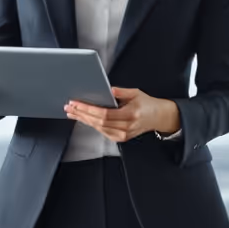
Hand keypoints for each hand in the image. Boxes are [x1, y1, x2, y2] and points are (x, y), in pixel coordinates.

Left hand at [62, 86, 179, 142]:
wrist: (158, 117)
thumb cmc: (147, 104)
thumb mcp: (136, 93)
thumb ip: (121, 92)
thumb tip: (108, 89)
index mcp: (130, 115)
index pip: (104, 114)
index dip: (89, 109)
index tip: (77, 104)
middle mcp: (126, 127)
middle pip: (98, 122)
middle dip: (82, 114)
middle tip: (70, 107)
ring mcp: (123, 135)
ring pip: (98, 128)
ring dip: (83, 120)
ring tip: (73, 112)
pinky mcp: (120, 138)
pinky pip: (102, 132)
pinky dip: (91, 124)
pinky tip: (84, 119)